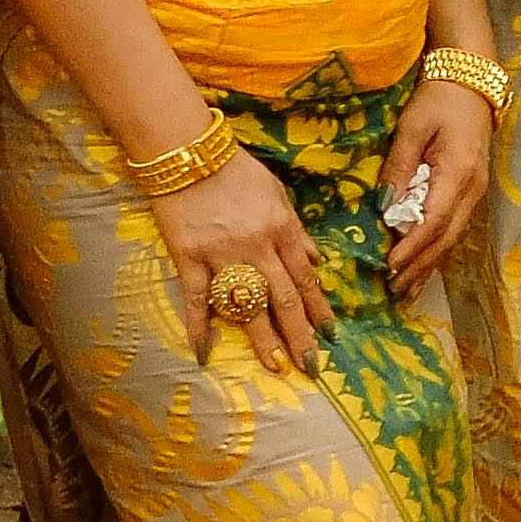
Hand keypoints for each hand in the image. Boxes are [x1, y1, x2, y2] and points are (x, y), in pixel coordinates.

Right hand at [151, 146, 327, 377]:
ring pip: (247, 305)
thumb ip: (297, 231)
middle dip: (300, 335)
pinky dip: (199, 326)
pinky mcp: (189, 257)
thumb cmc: (237, 172)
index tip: (331, 336)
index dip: (320, 310)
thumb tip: (316, 260)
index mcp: (283, 230)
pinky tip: (204, 353)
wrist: (189, 155)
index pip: (307, 279)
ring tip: (275, 366)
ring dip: (262, 339)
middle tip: (310, 366)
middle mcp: (258, 247)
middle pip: (284, 299)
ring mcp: (222, 255)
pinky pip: (197, 298)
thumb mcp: (278, 194)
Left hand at [375, 73, 494, 301]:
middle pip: (446, 236)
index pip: (434, 219)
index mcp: (458, 172)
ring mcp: (476, 191)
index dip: (412, 246)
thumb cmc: (439, 101)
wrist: (471, 82)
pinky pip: (455, 227)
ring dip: (430, 264)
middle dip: (420, 265)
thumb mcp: (412, 128)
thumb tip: (384, 208)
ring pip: (453, 237)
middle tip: (394, 289)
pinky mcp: (472, 190)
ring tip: (407, 289)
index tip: (390, 265)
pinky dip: (438, 250)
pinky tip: (425, 266)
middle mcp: (472, 188)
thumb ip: (398, 168)